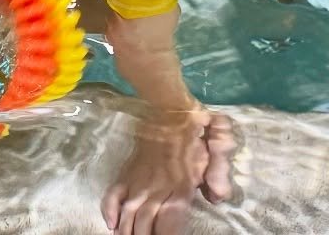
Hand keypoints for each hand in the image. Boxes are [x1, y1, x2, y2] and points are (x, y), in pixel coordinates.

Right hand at [102, 109, 235, 234]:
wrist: (170, 107)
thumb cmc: (197, 130)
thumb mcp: (216, 148)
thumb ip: (219, 172)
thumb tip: (218, 197)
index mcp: (180, 186)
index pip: (169, 224)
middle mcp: (156, 188)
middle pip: (145, 225)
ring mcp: (139, 180)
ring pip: (128, 214)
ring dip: (127, 232)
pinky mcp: (127, 172)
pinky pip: (113, 194)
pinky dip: (109, 211)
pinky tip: (112, 225)